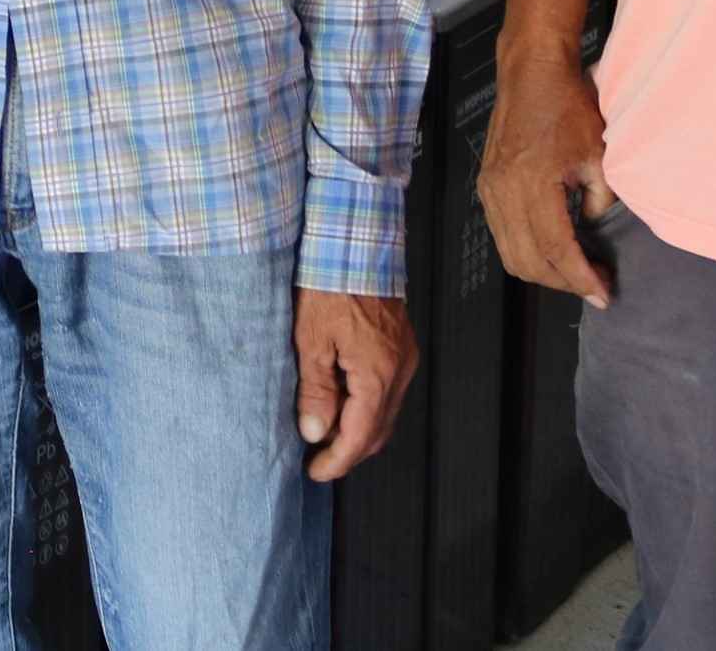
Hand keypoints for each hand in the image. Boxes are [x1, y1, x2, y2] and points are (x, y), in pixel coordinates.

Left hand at [294, 290, 416, 480]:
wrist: (355, 244)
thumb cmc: (331, 282)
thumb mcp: (311, 338)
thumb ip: (315, 389)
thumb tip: (315, 431)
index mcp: (378, 374)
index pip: (361, 436)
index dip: (337, 461)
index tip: (315, 472)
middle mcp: (399, 371)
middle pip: (378, 431)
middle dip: (348, 451)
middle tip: (317, 458)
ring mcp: (404, 359)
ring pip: (384, 413)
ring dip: (357, 429)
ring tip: (323, 431)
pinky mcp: (400, 348)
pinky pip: (387, 392)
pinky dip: (365, 406)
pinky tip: (341, 401)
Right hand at [478, 49, 617, 305]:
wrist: (531, 73)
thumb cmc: (568, 105)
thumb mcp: (598, 153)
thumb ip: (599, 199)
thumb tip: (592, 228)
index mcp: (533, 181)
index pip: (557, 248)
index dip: (581, 278)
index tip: (604, 295)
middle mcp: (504, 190)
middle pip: (530, 261)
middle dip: (564, 282)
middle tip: (595, 285)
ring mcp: (490, 189)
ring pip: (511, 254)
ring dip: (544, 272)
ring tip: (575, 272)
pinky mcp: (486, 185)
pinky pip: (502, 235)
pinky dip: (526, 252)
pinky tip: (551, 248)